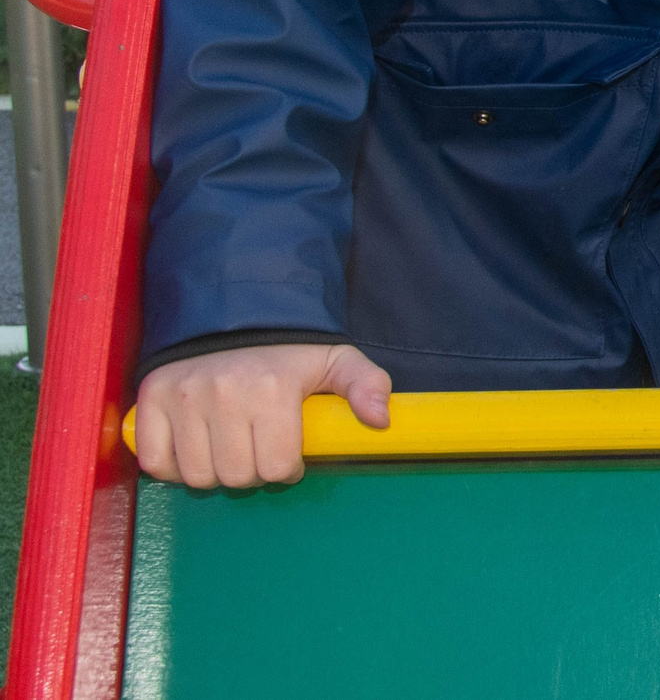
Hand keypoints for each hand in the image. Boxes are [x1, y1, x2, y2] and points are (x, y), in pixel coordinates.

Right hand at [134, 342, 390, 488]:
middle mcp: (223, 393)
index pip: (277, 468)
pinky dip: (173, 466)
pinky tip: (195, 448)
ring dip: (214, 472)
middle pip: (236, 477)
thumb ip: (365, 385)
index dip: (287, 468)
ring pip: (196, 476)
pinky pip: (156, 462)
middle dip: (252, 471)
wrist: (232, 314)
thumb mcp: (335, 359)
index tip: (287, 451)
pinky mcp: (149, 400)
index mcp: (273, 388)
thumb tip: (380, 420)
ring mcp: (182, 397)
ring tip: (228, 447)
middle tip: (256, 448)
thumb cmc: (288, 350)